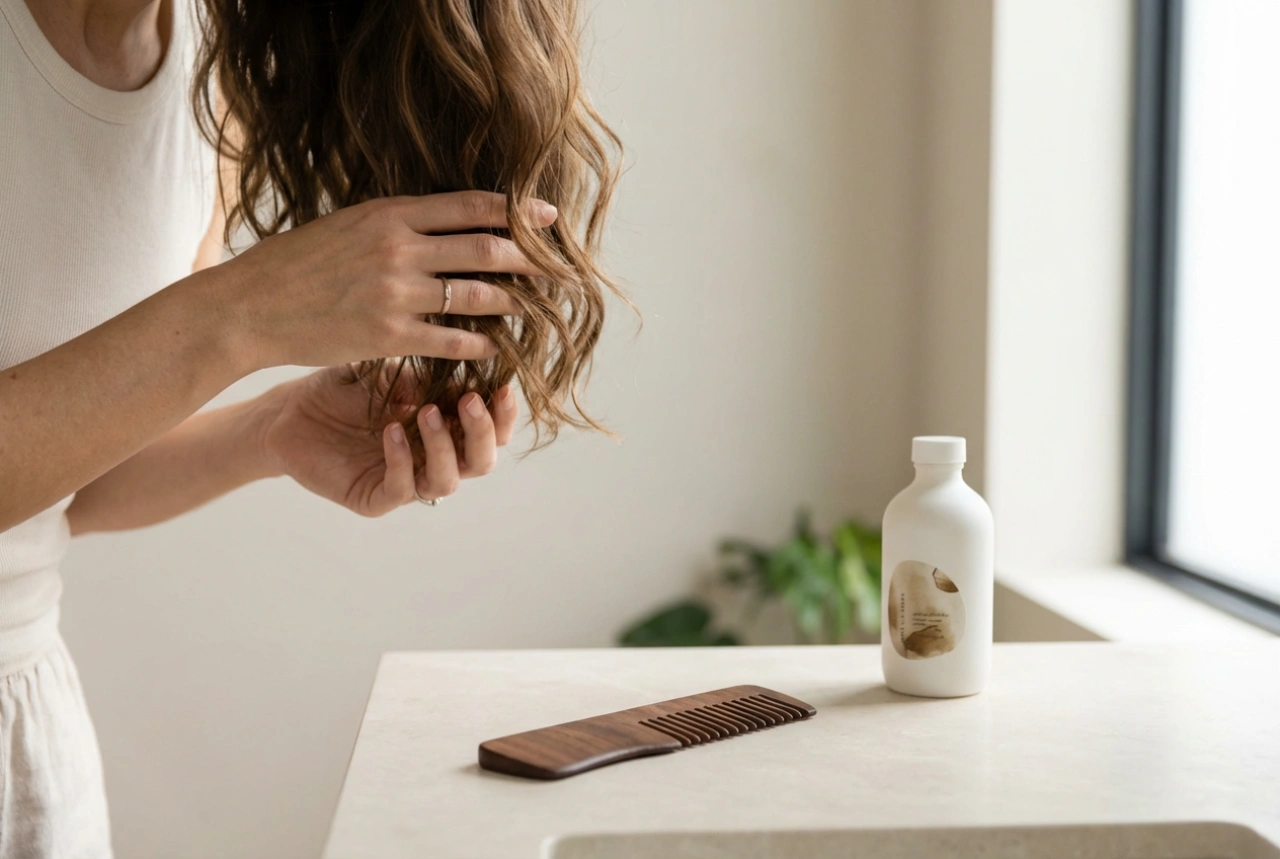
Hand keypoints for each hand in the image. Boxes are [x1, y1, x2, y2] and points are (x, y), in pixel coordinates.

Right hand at [209, 191, 556, 371]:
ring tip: (532, 308)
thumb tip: (444, 221)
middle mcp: (398, 248)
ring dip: (511, 303)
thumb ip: (396, 223)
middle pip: (485, 248)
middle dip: (530, 258)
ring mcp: (396, 293)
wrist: (249, 307)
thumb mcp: (347, 224)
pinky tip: (493, 346)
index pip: (471, 206)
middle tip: (559, 267)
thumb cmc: (295, 263)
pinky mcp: (389, 336)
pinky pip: (452, 340)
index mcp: (390, 213)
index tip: (549, 216)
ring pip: (476, 296)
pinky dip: (479, 343)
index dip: (518, 211)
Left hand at [259, 367, 518, 514]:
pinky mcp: (375, 498)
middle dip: (482, 432)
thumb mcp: (385, 371)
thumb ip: (423, 372)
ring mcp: (407, 480)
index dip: (503, 413)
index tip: (502, 387)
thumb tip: (461, 364)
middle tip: (470, 401)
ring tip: (426, 413)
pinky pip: (401, 488)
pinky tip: (390, 431)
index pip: (492, 429)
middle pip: (482, 460)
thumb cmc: (339, 390)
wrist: (287, 414)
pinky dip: (402, 460)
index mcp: (446, 427)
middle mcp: (433, 457)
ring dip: (444, 446)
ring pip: (448, 481)